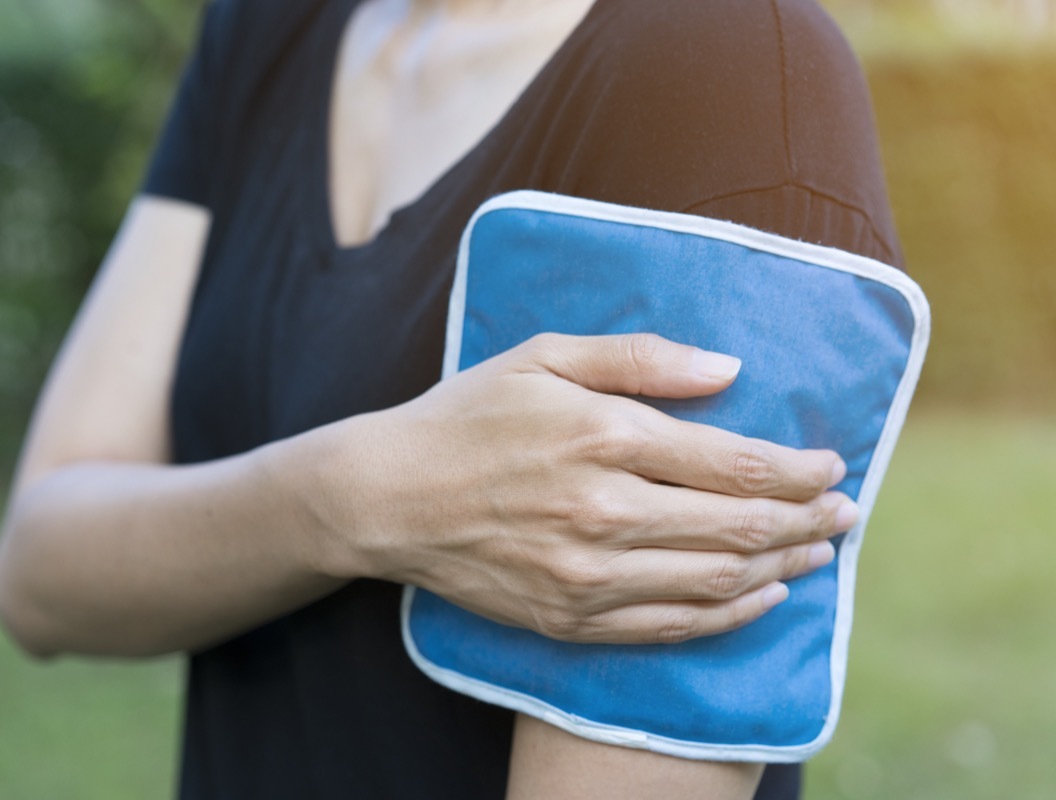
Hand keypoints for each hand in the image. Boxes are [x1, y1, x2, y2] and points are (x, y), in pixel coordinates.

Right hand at [318, 332, 855, 644]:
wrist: (388, 497)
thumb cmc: (467, 416)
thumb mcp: (543, 357)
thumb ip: (640, 358)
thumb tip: (728, 369)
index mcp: (604, 436)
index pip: (735, 463)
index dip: (799, 468)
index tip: (832, 463)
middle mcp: (606, 512)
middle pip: (741, 525)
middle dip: (809, 519)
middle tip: (846, 512)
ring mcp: (588, 575)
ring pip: (717, 580)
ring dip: (782, 566)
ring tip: (820, 553)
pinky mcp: (570, 618)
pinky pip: (673, 626)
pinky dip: (730, 614)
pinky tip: (762, 598)